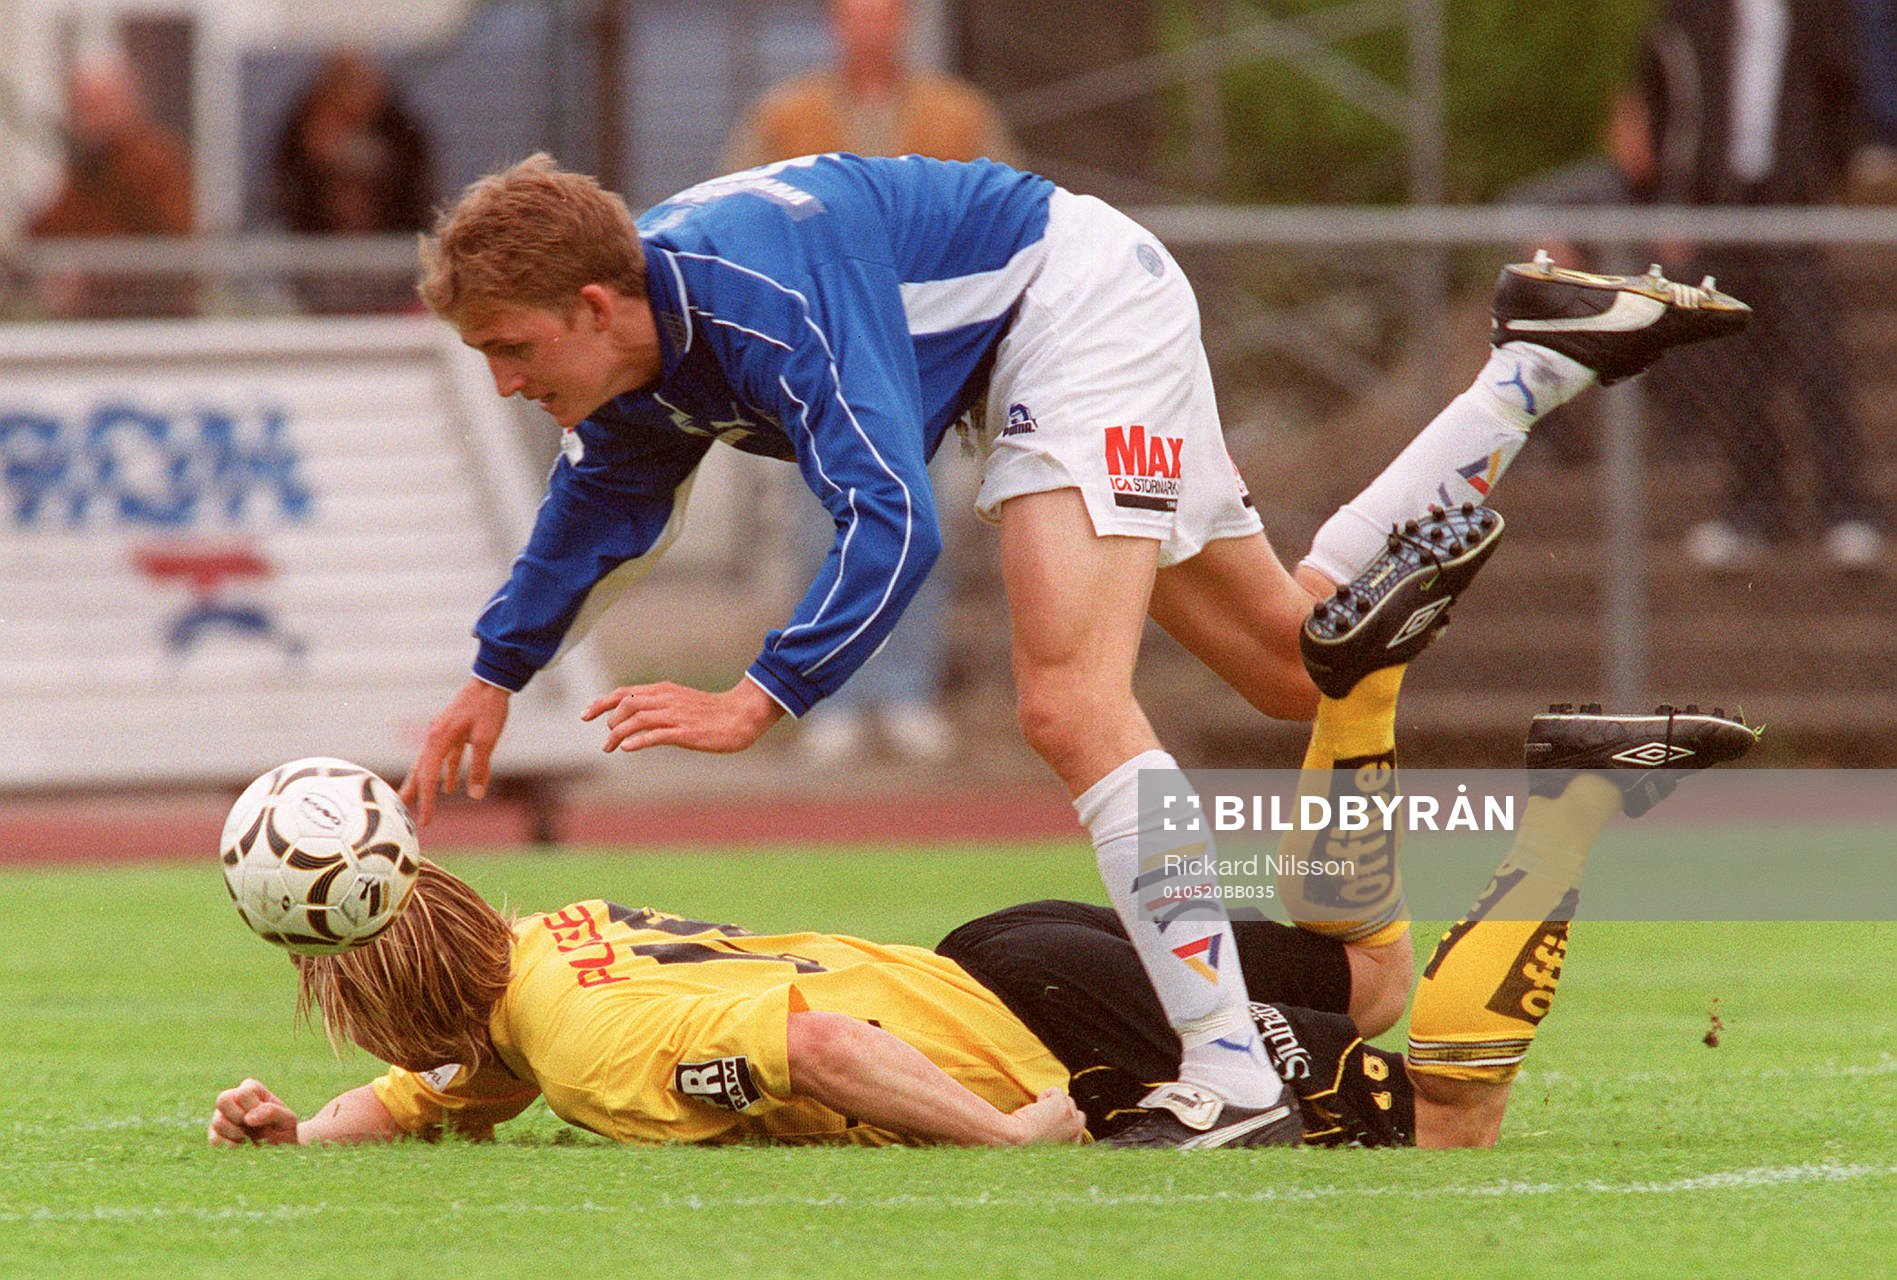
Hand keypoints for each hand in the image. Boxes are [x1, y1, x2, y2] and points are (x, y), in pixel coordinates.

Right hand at [207, 1078, 300, 1146]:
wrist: (279, 1144)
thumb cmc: (285, 1128)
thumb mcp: (287, 1120)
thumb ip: (272, 1113)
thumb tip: (248, 1118)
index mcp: (252, 1088)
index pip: (242, 1094)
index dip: (251, 1109)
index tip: (262, 1119)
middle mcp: (233, 1097)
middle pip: (222, 1100)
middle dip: (238, 1118)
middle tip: (251, 1126)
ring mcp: (222, 1114)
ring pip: (217, 1121)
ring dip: (235, 1134)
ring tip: (249, 1137)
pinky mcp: (216, 1132)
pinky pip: (214, 1139)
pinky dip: (228, 1145)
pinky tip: (242, 1144)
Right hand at [399, 677, 510, 825]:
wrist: (492, 682)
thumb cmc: (488, 708)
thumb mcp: (486, 739)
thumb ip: (479, 767)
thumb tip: (476, 796)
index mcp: (439, 738)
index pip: (428, 776)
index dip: (427, 800)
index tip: (425, 821)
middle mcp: (435, 736)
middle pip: (419, 770)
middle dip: (412, 792)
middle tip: (400, 811)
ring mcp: (441, 733)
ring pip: (429, 764)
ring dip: (425, 783)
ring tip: (419, 802)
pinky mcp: (451, 732)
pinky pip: (445, 757)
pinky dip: (446, 772)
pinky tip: (451, 787)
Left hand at [581, 679, 782, 754]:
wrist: (742, 715)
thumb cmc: (714, 713)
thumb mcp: (682, 704)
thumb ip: (661, 708)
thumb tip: (637, 721)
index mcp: (664, 691)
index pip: (624, 692)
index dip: (602, 702)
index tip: (586, 714)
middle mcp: (666, 699)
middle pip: (625, 703)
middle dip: (606, 719)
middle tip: (603, 740)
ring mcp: (675, 715)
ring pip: (636, 718)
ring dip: (618, 734)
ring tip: (610, 747)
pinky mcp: (685, 731)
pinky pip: (656, 734)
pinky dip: (638, 740)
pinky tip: (627, 748)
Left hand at [1005, 1087, 1086, 1145]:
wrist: (1015, 1140)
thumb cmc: (1022, 1144)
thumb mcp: (1046, 1144)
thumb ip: (1057, 1136)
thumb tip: (1057, 1124)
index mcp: (1073, 1146)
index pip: (1078, 1128)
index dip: (1065, 1121)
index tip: (1050, 1122)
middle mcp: (1076, 1132)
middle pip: (1077, 1113)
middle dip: (1064, 1110)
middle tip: (1044, 1116)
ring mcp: (1071, 1118)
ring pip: (1066, 1100)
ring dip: (1051, 1103)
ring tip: (1036, 1114)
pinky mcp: (1063, 1105)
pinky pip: (1056, 1091)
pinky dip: (1044, 1094)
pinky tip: (1035, 1107)